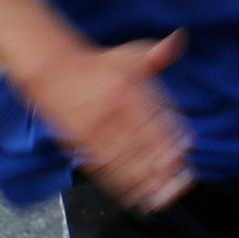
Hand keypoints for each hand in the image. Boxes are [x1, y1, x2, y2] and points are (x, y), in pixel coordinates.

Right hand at [25, 31, 193, 211]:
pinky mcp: (83, 144)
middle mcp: (115, 111)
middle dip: (163, 167)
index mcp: (129, 89)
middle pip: (143, 143)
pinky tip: (135, 196)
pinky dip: (121, 184)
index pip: (155, 116)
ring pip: (125, 160)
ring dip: (145, 182)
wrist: (52, 70)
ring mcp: (98, 129)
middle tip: (181, 183)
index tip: (186, 152)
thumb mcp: (129, 54)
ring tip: (163, 197)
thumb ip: (158, 53)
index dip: (171, 136)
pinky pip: (104, 167)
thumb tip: (179, 40)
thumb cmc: (96, 65)